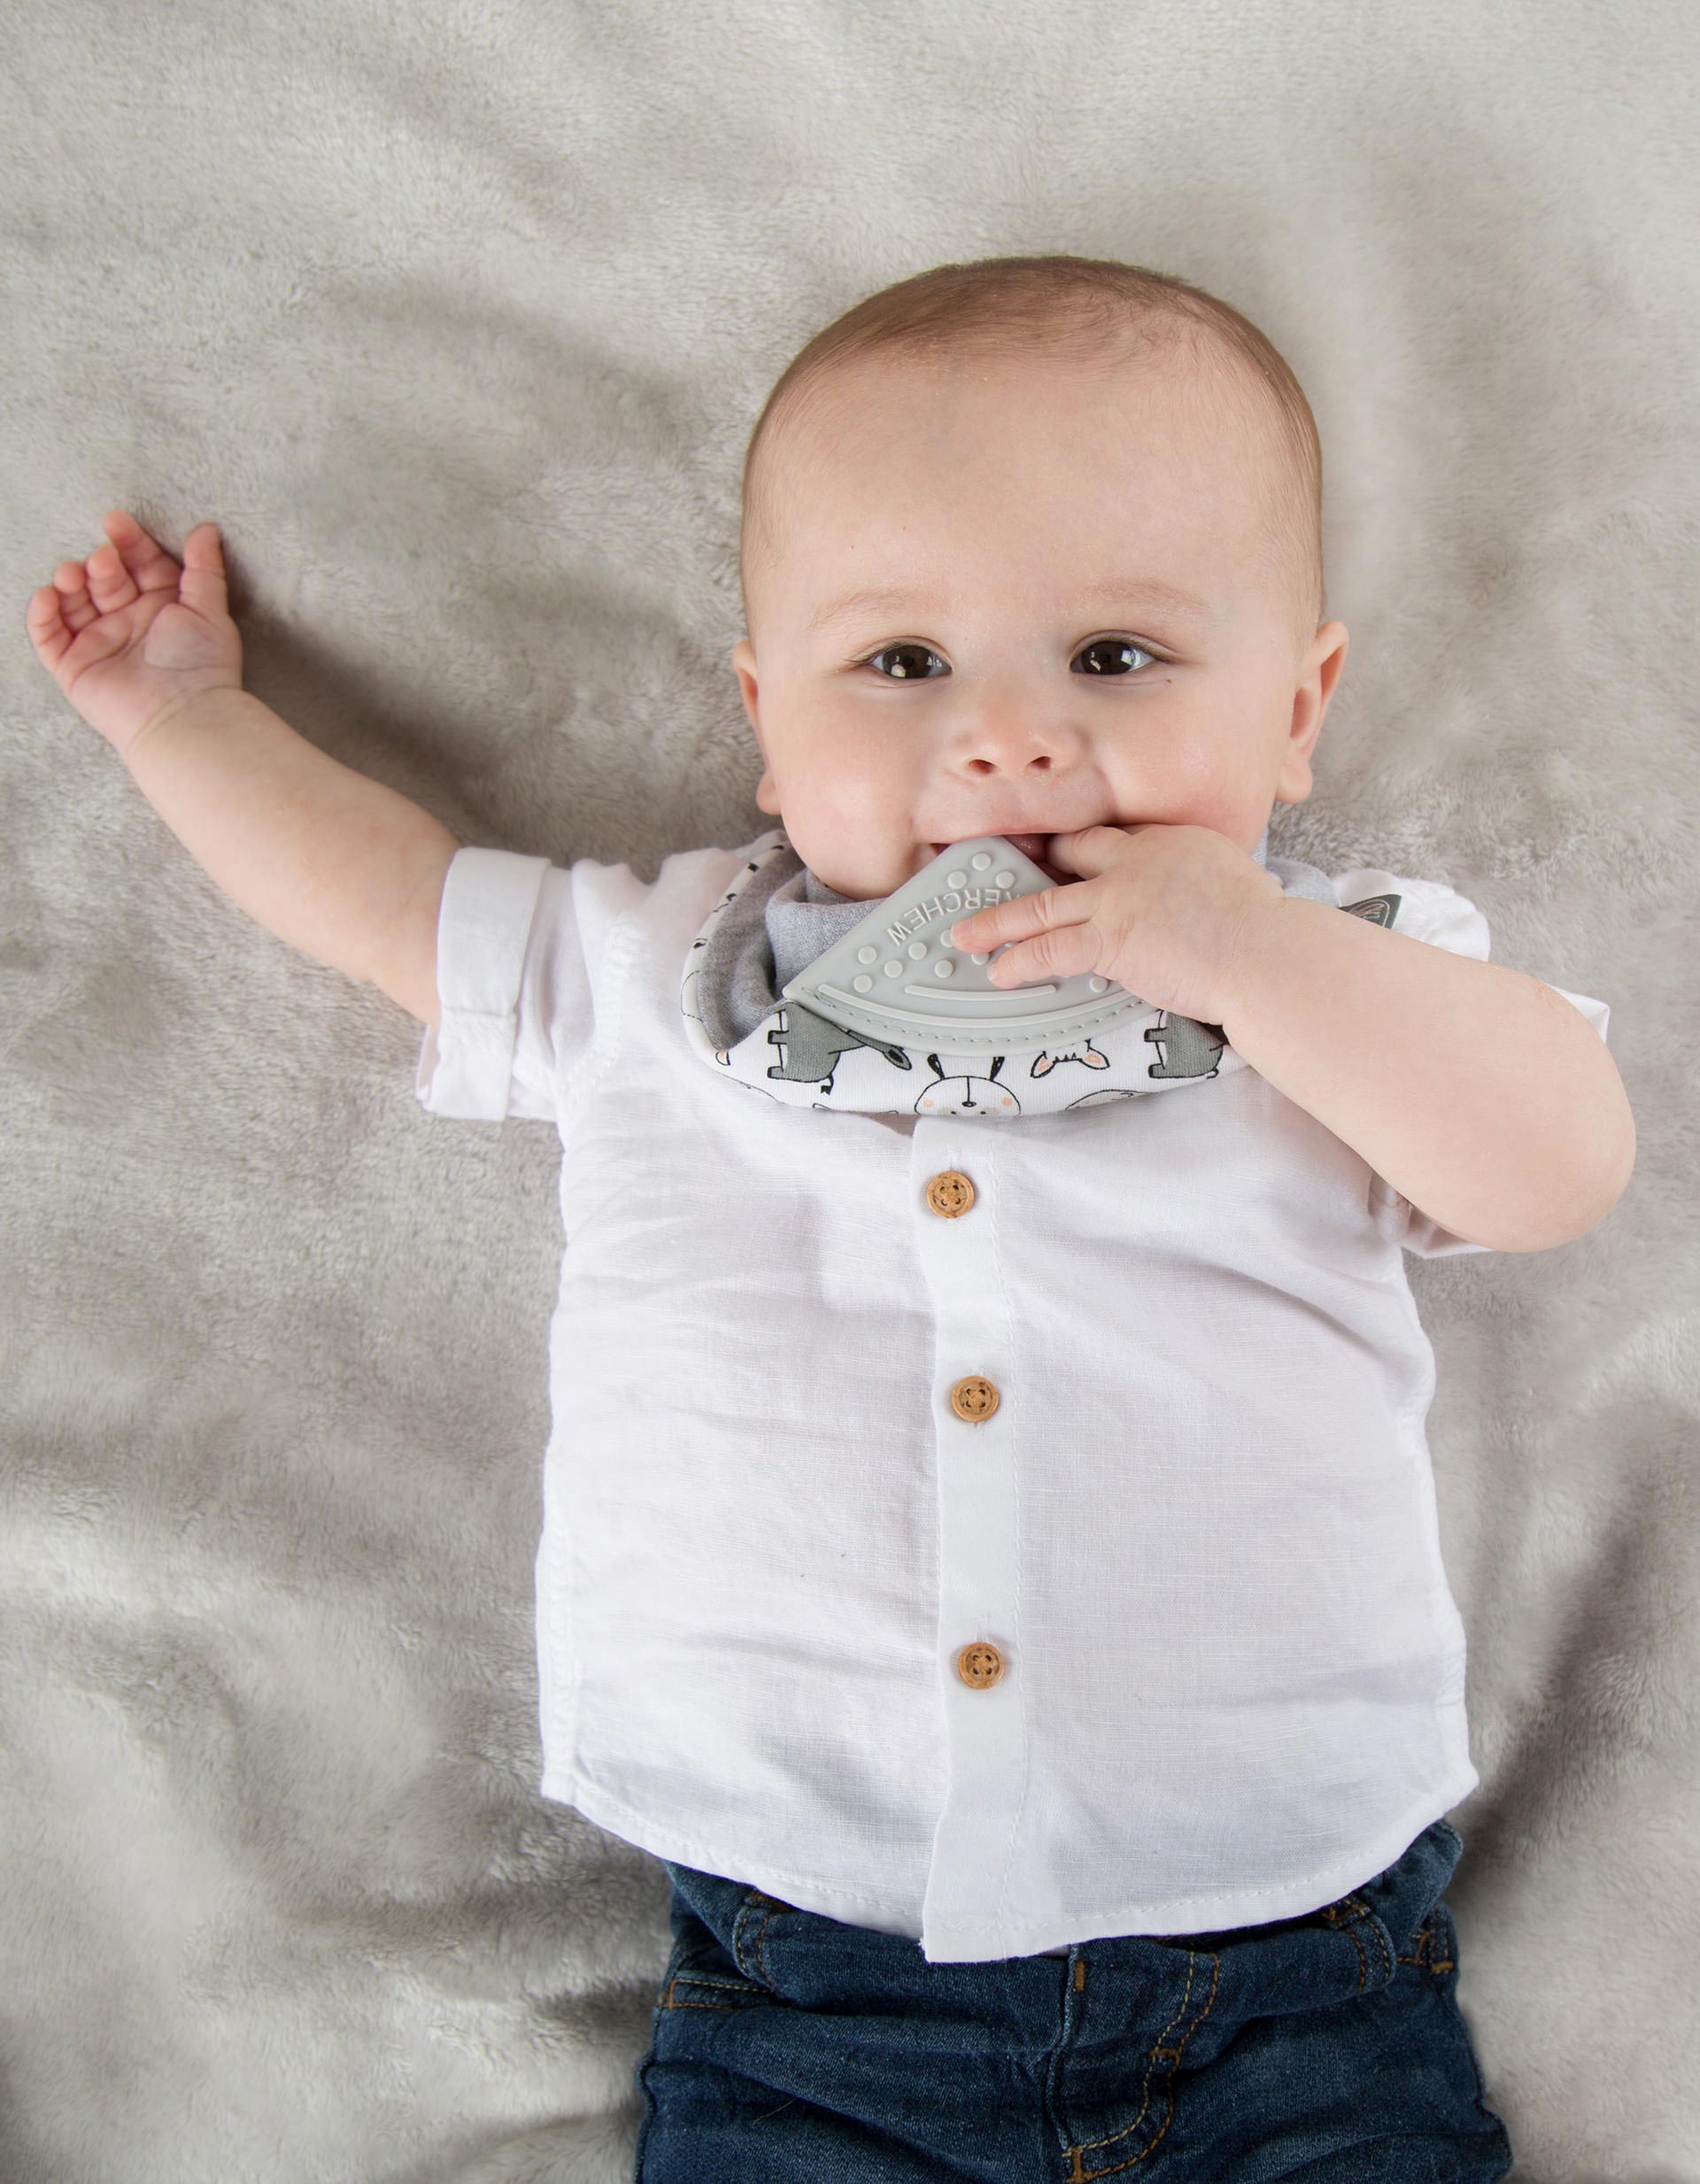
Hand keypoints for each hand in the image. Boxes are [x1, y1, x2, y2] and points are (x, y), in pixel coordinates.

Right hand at [26, 509, 242, 755]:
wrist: (182, 716)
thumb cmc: (202, 666)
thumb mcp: (209, 608)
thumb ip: (204, 567)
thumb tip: (206, 529)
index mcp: (161, 607)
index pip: (139, 564)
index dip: (128, 542)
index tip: (117, 522)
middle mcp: (129, 623)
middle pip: (104, 579)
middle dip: (99, 564)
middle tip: (103, 561)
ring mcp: (99, 644)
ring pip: (72, 601)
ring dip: (68, 581)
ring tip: (74, 575)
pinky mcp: (73, 667)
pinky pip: (47, 635)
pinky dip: (42, 613)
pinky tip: (49, 596)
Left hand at [947, 822, 1285, 1025]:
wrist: (1263, 950)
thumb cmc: (1265, 930)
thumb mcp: (1236, 882)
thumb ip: (1204, 882)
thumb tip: (1198, 902)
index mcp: (1173, 839)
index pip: (1115, 836)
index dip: (1082, 847)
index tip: (1062, 851)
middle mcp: (1138, 858)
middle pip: (1069, 853)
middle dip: (1031, 862)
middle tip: (998, 868)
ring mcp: (1118, 897)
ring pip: (1043, 904)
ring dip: (999, 920)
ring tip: (967, 934)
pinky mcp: (1109, 937)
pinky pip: (1050, 948)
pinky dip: (1019, 959)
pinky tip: (1000, 970)